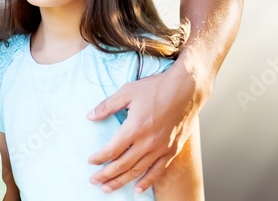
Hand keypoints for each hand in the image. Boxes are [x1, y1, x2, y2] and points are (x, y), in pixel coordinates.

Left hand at [87, 64, 203, 193]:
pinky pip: (157, 171)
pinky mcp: (171, 150)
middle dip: (106, 175)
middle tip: (94, 181)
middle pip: (123, 164)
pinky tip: (137, 189)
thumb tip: (90, 116)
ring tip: (108, 188)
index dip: (100, 158)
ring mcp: (161, 148)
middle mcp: (148, 142)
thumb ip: (107, 106)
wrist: (186, 90)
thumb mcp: (127, 92)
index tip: (91, 162)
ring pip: (138, 171)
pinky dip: (146, 182)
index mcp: (135, 127)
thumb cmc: (156, 88)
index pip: (112, 149)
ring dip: (121, 181)